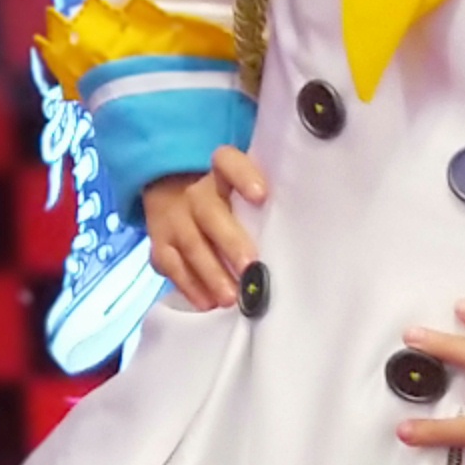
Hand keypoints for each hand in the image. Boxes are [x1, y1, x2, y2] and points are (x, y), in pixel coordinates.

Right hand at [142, 147, 268, 310]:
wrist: (172, 198)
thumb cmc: (226, 202)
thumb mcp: (240, 191)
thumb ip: (264, 206)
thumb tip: (304, 235)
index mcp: (220, 175)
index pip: (227, 163)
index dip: (242, 176)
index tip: (261, 195)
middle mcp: (195, 194)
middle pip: (210, 213)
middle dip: (229, 241)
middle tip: (250, 266)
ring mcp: (174, 219)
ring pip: (191, 244)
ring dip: (210, 272)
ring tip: (230, 297)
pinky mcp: (160, 244)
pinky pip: (170, 264)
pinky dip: (189, 285)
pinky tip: (207, 302)